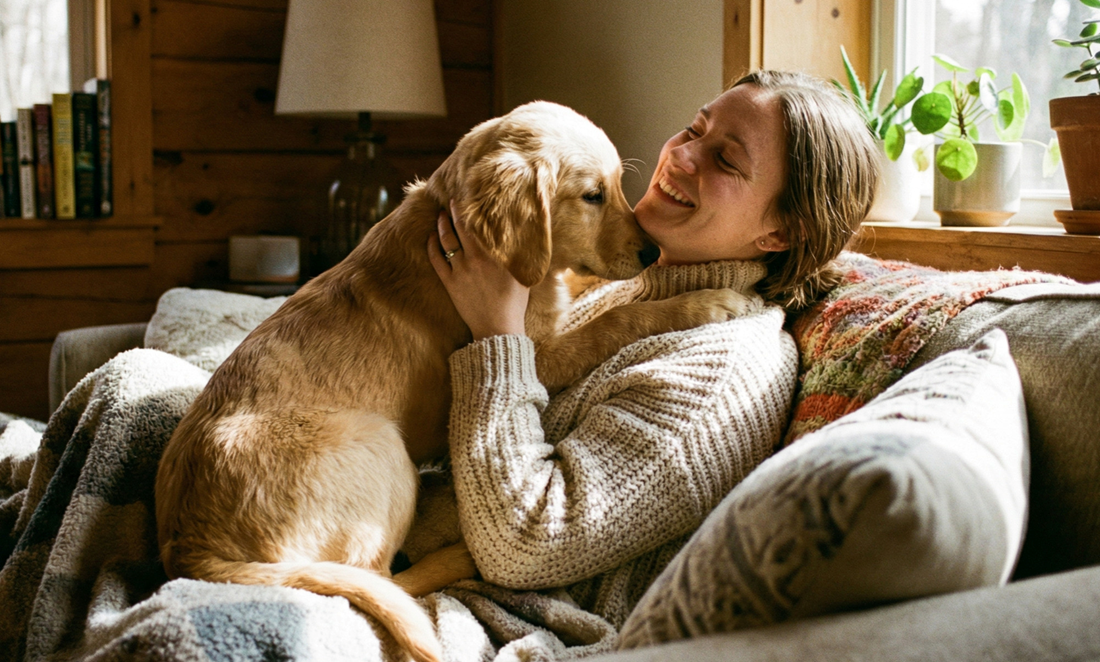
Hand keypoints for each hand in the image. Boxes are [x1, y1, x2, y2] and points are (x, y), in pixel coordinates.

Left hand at [428, 201, 529, 339]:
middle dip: (455, 211)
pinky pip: (436, 259)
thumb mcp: (522, 275)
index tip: (470, 198)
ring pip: (446, 240)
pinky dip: (431, 246)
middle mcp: (475, 259)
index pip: (480, 225)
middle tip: (452, 200)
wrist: (498, 328)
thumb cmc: (514, 303)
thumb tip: (525, 237)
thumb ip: (519, 255)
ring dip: (441, 225)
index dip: (473, 210)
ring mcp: (460, 271)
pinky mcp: (449, 283)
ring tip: (440, 214)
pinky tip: (430, 237)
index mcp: (493, 255)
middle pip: (460, 227)